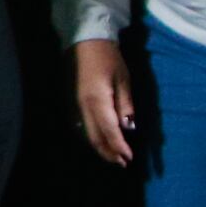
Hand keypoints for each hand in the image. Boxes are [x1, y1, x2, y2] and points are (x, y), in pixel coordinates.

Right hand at [73, 38, 135, 167]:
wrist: (86, 43)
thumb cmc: (109, 59)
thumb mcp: (123, 80)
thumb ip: (125, 105)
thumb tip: (128, 127)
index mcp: (98, 101)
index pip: (109, 131)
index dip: (119, 147)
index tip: (130, 158)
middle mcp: (84, 107)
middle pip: (95, 137)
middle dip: (109, 152)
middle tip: (123, 163)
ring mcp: (77, 105)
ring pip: (87, 134)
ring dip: (101, 147)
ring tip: (113, 156)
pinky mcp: (75, 103)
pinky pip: (83, 126)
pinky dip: (93, 137)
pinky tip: (101, 140)